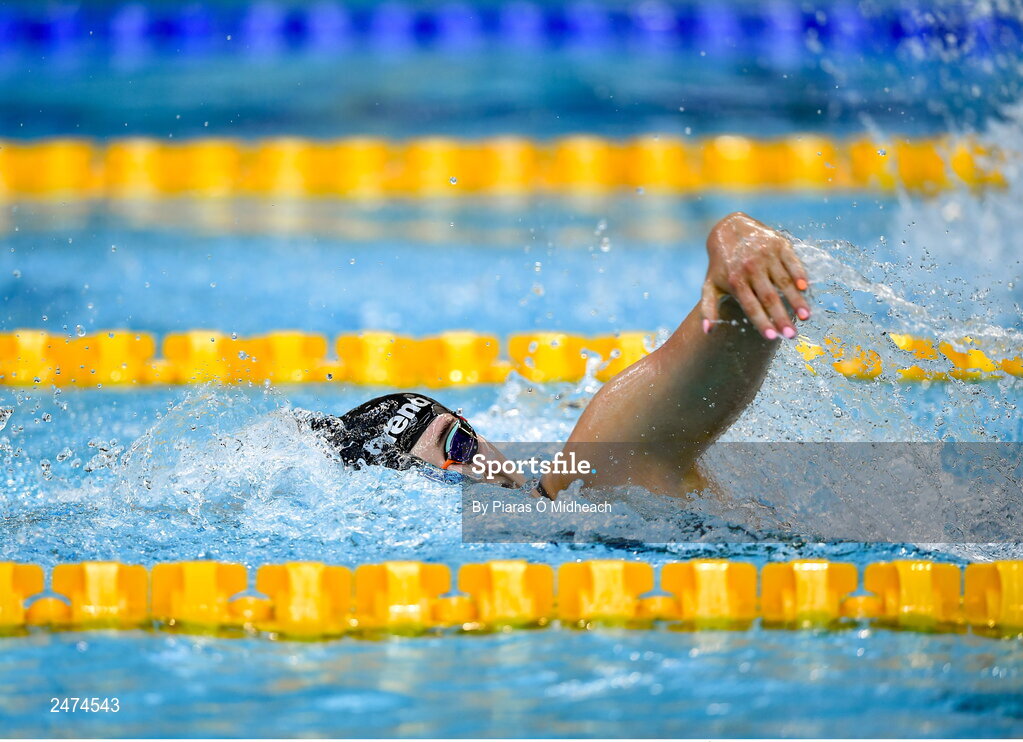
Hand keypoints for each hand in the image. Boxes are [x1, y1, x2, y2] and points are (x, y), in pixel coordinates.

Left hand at [701, 212, 810, 339]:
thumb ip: (708, 308)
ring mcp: (766, 256)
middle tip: (792, 335)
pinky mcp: (779, 245)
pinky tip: (806, 289)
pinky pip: (792, 262)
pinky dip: (799, 275)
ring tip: (805, 317)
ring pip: (783, 282)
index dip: (762, 322)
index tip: (772, 337)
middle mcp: (751, 268)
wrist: (729, 228)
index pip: (751, 306)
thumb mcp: (710, 284)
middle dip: (781, 317)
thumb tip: (707, 331)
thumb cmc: (721, 264)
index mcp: (735, 281)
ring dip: (796, 300)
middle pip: (769, 297)